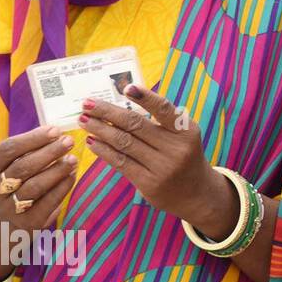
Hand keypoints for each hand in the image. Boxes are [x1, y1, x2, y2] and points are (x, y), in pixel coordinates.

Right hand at [0, 126, 78, 234]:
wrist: (7, 219)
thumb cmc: (15, 182)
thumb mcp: (12, 165)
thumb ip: (29, 150)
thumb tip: (57, 132)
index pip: (7, 150)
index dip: (32, 139)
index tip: (55, 130)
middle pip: (22, 167)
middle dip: (49, 152)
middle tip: (69, 141)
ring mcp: (9, 208)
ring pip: (35, 186)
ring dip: (57, 170)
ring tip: (73, 159)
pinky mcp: (28, 221)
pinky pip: (48, 202)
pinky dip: (63, 187)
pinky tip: (72, 175)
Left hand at [81, 86, 227, 225]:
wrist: (197, 194)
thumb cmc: (184, 156)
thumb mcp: (183, 137)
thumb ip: (161, 122)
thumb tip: (121, 106)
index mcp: (187, 131)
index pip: (164, 110)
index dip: (146, 98)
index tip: (127, 87)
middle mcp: (176, 148)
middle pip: (136, 125)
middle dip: (108, 112)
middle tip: (87, 104)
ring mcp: (163, 167)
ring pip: (124, 143)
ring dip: (100, 129)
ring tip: (84, 120)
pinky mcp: (149, 184)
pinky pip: (121, 162)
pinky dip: (104, 150)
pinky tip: (93, 142)